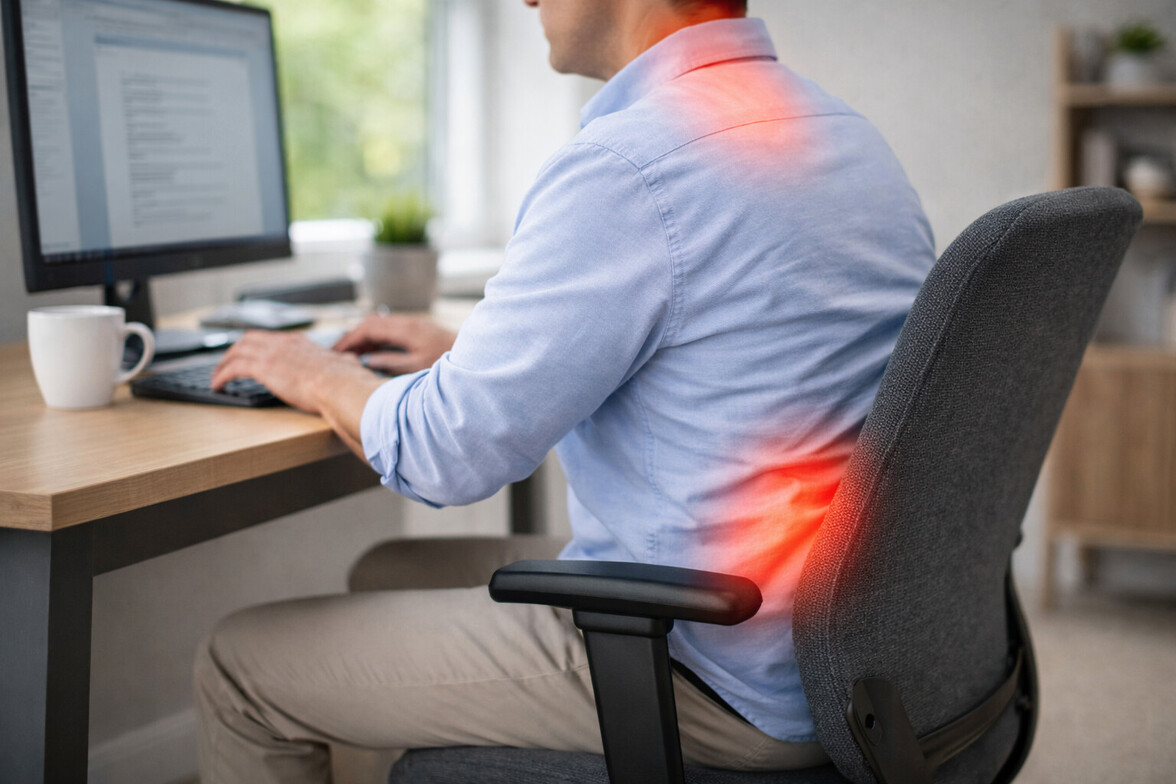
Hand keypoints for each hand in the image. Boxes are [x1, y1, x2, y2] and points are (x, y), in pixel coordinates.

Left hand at [212, 331, 379, 414]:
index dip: (257, 346)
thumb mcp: (346, 364)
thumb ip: (344, 362)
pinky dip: (221, 375)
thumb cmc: (345, 380)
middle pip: (248, 339)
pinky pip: (233, 368)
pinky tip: (217, 385)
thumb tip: (351, 362)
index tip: (252, 355)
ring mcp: (271, 354)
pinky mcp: (263, 368)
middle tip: (227, 363)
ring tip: (217, 376)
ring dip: (223, 363)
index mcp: (300, 343)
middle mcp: (283, 343)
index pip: (271, 338)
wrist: (339, 385)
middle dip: (234, 350)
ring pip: (236, 351)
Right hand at [333, 314, 456, 374]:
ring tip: (351, 355)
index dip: (349, 339)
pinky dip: (376, 338)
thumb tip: (367, 361)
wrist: (475, 354)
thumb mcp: (416, 367)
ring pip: (379, 324)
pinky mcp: (418, 329)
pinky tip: (373, 351)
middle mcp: (407, 322)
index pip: (367, 328)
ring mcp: (413, 324)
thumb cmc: (448, 362)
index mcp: (404, 329)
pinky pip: (389, 329)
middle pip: (371, 323)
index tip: (335, 351)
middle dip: (352, 337)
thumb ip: (390, 363)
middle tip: (338, 353)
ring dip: (364, 338)